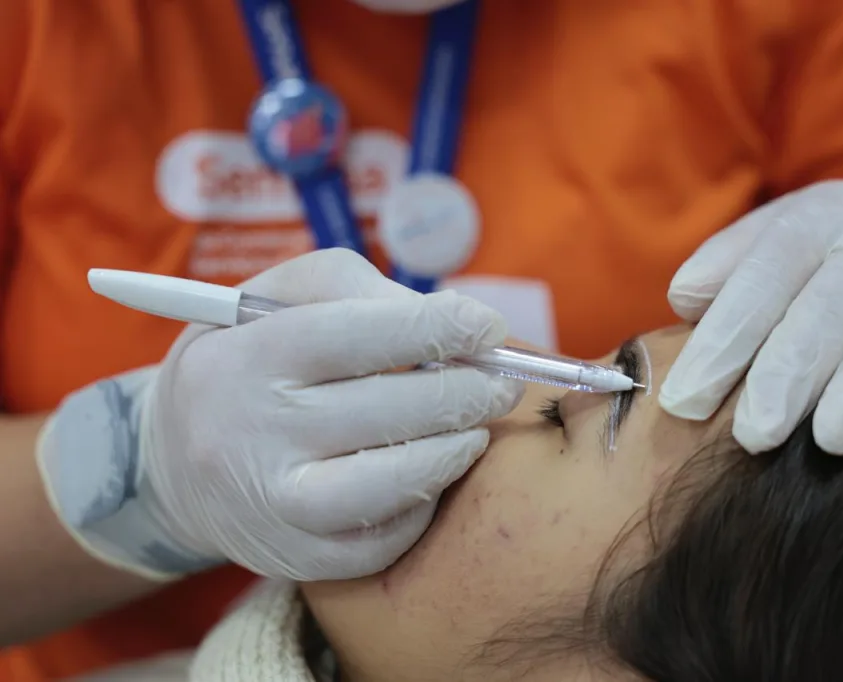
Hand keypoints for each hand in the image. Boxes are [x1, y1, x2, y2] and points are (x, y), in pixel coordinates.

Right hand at [38, 249, 521, 580]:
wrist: (173, 465)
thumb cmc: (246, 362)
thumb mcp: (273, 299)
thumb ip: (355, 289)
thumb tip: (450, 320)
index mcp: (244, 358)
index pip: (356, 336)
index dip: (437, 329)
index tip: (490, 326)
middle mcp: (252, 436)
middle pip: (389, 410)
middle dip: (467, 390)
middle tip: (502, 379)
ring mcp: (273, 506)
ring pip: (396, 483)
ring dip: (457, 448)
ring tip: (477, 427)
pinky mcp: (296, 558)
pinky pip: (386, 537)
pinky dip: (424, 503)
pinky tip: (430, 472)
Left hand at [658, 180, 842, 454]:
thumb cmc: (825, 262)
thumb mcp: (772, 244)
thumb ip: (724, 269)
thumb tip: (684, 300)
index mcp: (815, 223)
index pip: (762, 279)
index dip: (724, 341)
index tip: (685, 402)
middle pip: (829, 310)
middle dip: (787, 375)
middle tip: (751, 436)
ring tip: (829, 440)